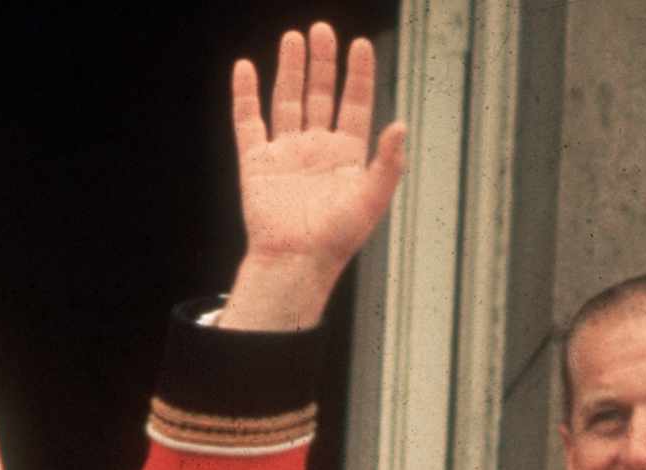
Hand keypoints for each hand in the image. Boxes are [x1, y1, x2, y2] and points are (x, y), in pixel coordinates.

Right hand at [218, 23, 407, 329]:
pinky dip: (245, 94)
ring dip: (291, 69)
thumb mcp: (372, 200)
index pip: (355, 104)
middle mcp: (316, 150)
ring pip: (287, 100)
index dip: (358, 75)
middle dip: (322, 62)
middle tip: (322, 30)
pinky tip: (246, 68)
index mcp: (346, 156)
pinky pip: (248, 121)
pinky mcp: (257, 163)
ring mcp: (285, 154)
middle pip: (320, 95)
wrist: (295, 262)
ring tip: (294, 38)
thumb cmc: (336, 240)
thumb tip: (400, 124)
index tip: (361, 46)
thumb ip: (388, 162)